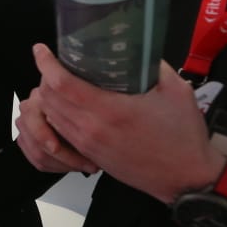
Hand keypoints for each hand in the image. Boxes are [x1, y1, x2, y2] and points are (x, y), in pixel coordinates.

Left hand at [20, 44, 224, 201]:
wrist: (186, 179)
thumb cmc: (183, 136)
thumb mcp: (177, 91)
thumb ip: (154, 66)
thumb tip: (138, 47)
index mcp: (109, 110)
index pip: (61, 84)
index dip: (46, 64)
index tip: (41, 49)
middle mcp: (91, 128)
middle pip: (50, 98)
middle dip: (45, 76)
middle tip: (54, 62)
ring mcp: (88, 144)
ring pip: (52, 115)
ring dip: (48, 96)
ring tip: (58, 80)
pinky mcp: (90, 154)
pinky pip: (61, 131)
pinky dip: (57, 114)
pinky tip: (68, 104)